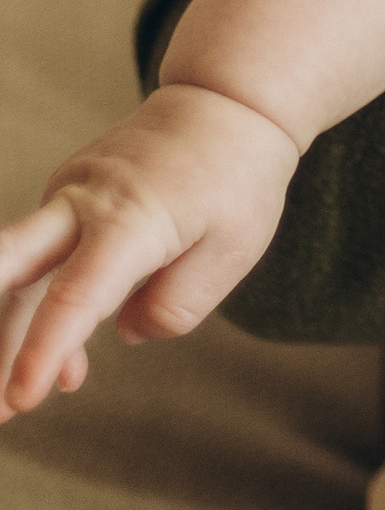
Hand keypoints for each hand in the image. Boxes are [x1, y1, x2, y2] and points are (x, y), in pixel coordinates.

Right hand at [0, 82, 298, 416]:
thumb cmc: (237, 175)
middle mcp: (83, 201)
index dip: (43, 350)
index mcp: (130, 217)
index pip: (75, 295)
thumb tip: (124, 334)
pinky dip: (39, 311)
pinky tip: (65, 370)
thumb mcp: (233, 250)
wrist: (227, 99)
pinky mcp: (66, 196)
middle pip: (7, 267)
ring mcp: (68, 194)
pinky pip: (41, 259)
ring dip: (6, 337)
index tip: (20, 400)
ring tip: (9, 409)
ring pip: (15, 272)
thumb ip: (177, 305)